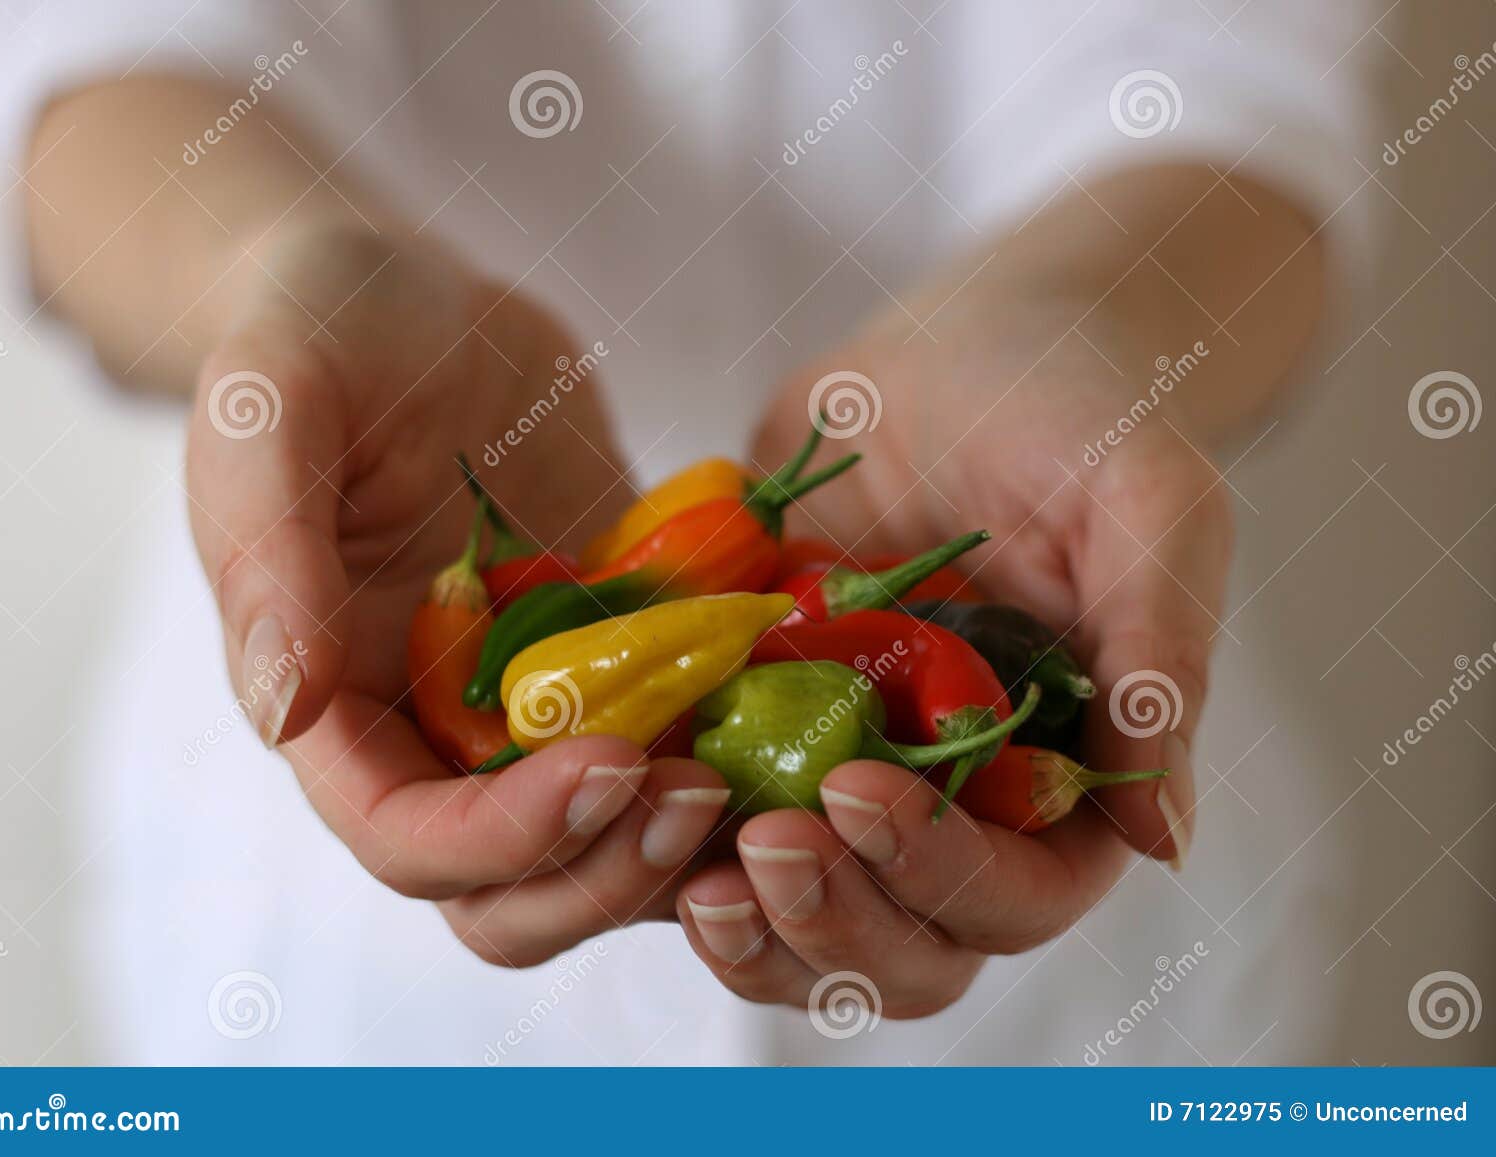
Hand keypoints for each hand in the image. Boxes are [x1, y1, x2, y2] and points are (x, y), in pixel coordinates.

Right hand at [185, 223, 730, 965]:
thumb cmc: (319, 333)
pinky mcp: (622, 657)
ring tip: (773, 769)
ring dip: (688, 843)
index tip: (610, 760)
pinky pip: (684, 747)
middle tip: (704, 789)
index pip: (409, 842)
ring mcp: (539, 704)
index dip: (506, 836)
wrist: (413, 299)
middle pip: (517, 889)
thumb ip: (265, 554)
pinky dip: (743, 757)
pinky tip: (807, 704)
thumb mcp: (273, 410)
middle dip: (610, 870)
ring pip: (612, 846)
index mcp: (339, 705)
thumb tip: (285, 709)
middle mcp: (437, 732)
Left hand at [675, 267, 1230, 1015]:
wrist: (958, 352)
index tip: (860, 791)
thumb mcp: (1148, 508)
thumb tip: (1163, 840)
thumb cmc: (1074, 414)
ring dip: (746, 920)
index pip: (1016, 896)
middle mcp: (956, 806)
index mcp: (1061, 784)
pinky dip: (661, 838)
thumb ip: (1159, 657)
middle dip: (833, 920)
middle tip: (762, 842)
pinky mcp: (760, 736)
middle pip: (904, 944)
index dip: (941, 873)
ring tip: (676, 856)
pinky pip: (709, 829)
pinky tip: (615, 789)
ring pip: (800, 919)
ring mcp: (848, 777)